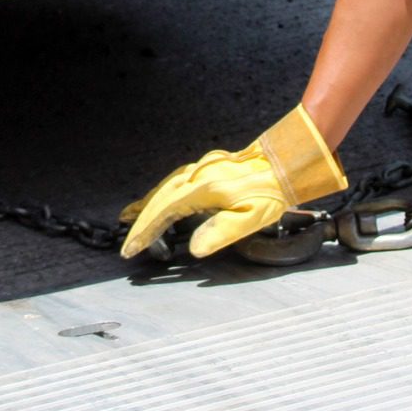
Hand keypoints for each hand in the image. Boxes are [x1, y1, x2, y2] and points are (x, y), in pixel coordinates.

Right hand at [119, 104, 346, 258]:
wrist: (284, 162)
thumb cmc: (270, 192)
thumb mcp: (250, 218)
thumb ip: (220, 232)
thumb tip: (194, 249)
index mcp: (202, 191)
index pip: (163, 213)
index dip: (144, 232)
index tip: (130, 249)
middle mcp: (196, 177)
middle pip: (158, 200)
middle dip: (140, 221)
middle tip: (127, 242)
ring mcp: (200, 170)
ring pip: (165, 188)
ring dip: (147, 204)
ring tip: (131, 217)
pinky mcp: (207, 169)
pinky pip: (175, 181)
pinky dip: (162, 193)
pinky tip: (162, 197)